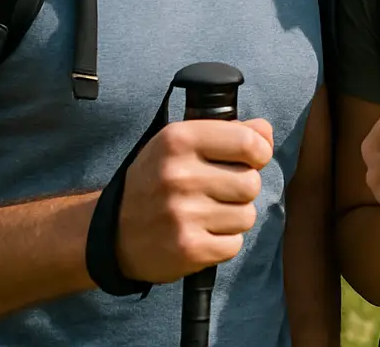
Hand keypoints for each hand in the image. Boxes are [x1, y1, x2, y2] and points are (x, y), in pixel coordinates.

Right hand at [115, 117, 274, 284]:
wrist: (113, 233)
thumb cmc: (157, 182)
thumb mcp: (181, 144)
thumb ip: (228, 132)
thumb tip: (265, 133)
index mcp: (179, 140)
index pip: (248, 142)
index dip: (259, 152)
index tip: (251, 159)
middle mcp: (179, 175)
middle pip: (252, 183)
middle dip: (242, 189)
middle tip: (217, 192)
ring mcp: (182, 214)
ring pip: (247, 216)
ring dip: (233, 218)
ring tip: (206, 214)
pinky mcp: (188, 249)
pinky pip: (234, 245)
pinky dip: (223, 243)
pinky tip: (201, 234)